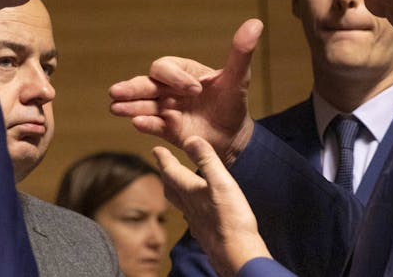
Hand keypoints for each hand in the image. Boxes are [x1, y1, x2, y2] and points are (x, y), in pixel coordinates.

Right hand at [109, 19, 262, 164]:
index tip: (194, 90)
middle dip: (133, 88)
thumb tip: (256, 23)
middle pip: (146, 84)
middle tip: (116, 91)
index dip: (175, 77)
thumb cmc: (234, 103)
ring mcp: (166, 110)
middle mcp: (169, 90)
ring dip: (130, 106)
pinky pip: (153, 125)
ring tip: (115, 108)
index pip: (166, 68)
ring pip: (143, 105)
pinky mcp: (167, 130)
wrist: (234, 136)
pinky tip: (137, 123)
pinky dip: (146, 124)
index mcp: (182, 73)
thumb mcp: (238, 78)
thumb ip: (241, 52)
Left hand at [154, 136, 271, 276]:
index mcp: (191, 191)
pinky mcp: (205, 232)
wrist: (236, 255)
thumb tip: (191, 138)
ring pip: (179, 202)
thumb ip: (207, 160)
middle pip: (170, 187)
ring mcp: (196, 221)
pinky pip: (190, 215)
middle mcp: (189, 206)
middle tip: (163, 163)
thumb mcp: (221, 182)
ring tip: (175, 183)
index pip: (171, 171)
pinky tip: (196, 209)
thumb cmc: (230, 219)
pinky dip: (188, 205)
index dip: (163, 158)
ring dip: (174, 189)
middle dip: (166, 173)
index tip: (156, 149)